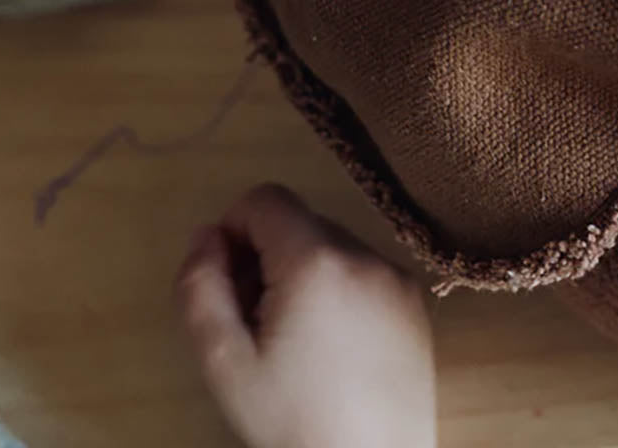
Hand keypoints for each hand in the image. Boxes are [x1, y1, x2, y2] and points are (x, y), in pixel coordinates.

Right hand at [176, 184, 435, 447]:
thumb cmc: (293, 420)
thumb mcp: (225, 363)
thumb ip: (201, 288)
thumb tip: (206, 235)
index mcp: (317, 259)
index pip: (266, 198)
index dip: (234, 230)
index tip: (230, 284)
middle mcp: (364, 252)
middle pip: (298, 222)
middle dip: (266, 258)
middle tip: (256, 324)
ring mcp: (396, 273)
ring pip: (331, 246)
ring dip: (302, 275)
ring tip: (295, 342)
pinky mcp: (416, 299)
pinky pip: (363, 270)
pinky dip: (338, 290)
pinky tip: (332, 348)